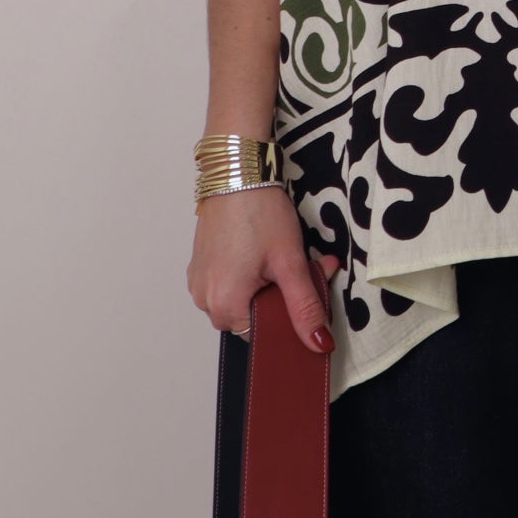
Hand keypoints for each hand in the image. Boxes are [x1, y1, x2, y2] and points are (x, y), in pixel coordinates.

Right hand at [187, 183, 340, 355]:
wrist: (237, 173)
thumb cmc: (260, 212)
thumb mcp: (290, 261)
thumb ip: (304, 306)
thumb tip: (318, 344)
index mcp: (225, 305)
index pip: (261, 335)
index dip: (287, 317)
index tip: (302, 294)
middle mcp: (204, 299)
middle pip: (249, 317)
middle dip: (276, 299)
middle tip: (293, 269)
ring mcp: (198, 282)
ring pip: (238, 300)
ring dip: (261, 286)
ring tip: (275, 257)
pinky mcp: (199, 266)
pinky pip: (225, 285)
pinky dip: (244, 276)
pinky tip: (258, 253)